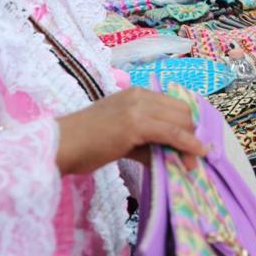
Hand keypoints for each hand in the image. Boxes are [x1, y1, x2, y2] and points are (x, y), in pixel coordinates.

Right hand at [55, 87, 207, 175]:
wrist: (60, 146)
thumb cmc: (85, 144)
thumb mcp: (123, 137)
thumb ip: (147, 142)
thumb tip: (171, 155)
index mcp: (136, 93)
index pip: (173, 104)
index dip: (187, 123)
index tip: (194, 141)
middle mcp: (139, 95)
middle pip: (181, 110)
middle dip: (192, 132)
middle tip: (195, 155)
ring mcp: (137, 107)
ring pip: (180, 120)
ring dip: (191, 142)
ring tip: (193, 162)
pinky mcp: (136, 124)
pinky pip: (172, 133)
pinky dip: (188, 144)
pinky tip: (195, 154)